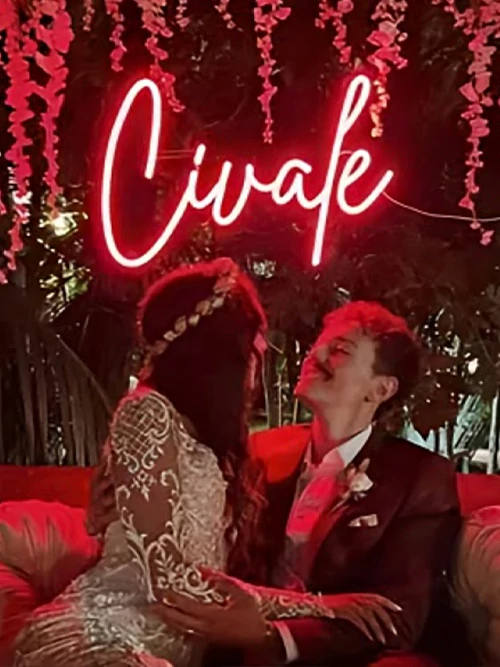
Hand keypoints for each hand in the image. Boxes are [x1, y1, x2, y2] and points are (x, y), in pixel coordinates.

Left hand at [152, 569, 267, 647]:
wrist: (261, 636)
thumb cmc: (251, 614)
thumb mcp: (239, 593)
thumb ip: (221, 582)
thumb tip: (204, 572)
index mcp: (212, 615)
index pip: (187, 606)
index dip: (174, 599)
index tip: (162, 593)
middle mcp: (206, 628)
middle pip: (180, 621)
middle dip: (166, 613)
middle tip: (153, 606)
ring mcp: (208, 637)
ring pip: (184, 630)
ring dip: (171, 621)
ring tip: (162, 614)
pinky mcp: (211, 641)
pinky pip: (191, 635)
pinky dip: (181, 629)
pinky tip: (178, 625)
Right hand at [321, 592, 401, 644]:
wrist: (315, 605)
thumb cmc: (332, 606)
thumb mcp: (347, 602)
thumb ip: (359, 605)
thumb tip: (373, 614)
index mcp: (357, 594)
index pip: (377, 596)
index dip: (389, 602)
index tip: (399, 609)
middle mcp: (355, 597)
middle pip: (376, 608)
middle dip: (387, 620)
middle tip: (394, 631)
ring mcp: (350, 604)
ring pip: (370, 617)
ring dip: (378, 629)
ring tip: (383, 640)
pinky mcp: (344, 611)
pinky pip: (359, 622)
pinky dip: (366, 630)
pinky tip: (370, 638)